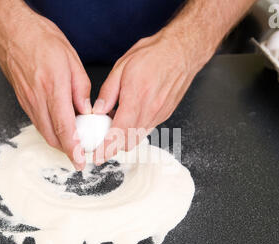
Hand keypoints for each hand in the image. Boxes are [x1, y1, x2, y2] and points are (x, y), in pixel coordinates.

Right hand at [0, 4, 89, 169]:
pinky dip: (50, 130)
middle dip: (68, 150)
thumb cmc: (41, 39)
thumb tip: (87, 111)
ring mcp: (27, 101)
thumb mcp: (71, 60)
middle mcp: (37, 98)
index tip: (80, 161)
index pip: (64, 127)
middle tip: (82, 154)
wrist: (12, 31)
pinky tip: (61, 127)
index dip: (73, 148)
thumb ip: (81, 89)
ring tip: (74, 143)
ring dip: (59, 141)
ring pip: (44, 131)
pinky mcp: (23, 100)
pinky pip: (38, 122)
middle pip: (52, 136)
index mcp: (52, 87)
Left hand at [92, 30, 202, 163]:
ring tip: (114, 124)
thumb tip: (98, 110)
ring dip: (124, 138)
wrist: (182, 51)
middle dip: (113, 146)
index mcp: (136, 98)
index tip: (96, 157)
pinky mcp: (165, 115)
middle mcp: (150, 111)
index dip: (106, 148)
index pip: (119, 133)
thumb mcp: (122, 66)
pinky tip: (129, 117)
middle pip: (128, 142)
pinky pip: (146, 129)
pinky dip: (135, 129)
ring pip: (138, 137)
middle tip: (100, 140)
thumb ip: (109, 92)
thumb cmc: (153, 54)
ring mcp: (159, 115)